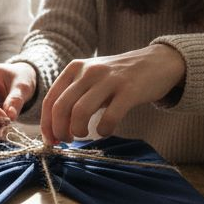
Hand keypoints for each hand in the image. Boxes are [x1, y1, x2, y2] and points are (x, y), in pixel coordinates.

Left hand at [41, 44, 185, 144]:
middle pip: (61, 107)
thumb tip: (55, 129)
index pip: (50, 99)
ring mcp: (110, 80)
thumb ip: (74, 97)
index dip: (47, 124)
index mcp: (75, 68)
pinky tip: (105, 131)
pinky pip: (109, 117)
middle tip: (67, 140)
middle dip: (60, 130)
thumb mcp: (92, 78)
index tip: (51, 140)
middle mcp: (89, 71)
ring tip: (84, 135)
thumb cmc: (120, 78)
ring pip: (80, 111)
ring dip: (78, 130)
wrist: (157, 62)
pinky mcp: (130, 90)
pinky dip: (103, 130)